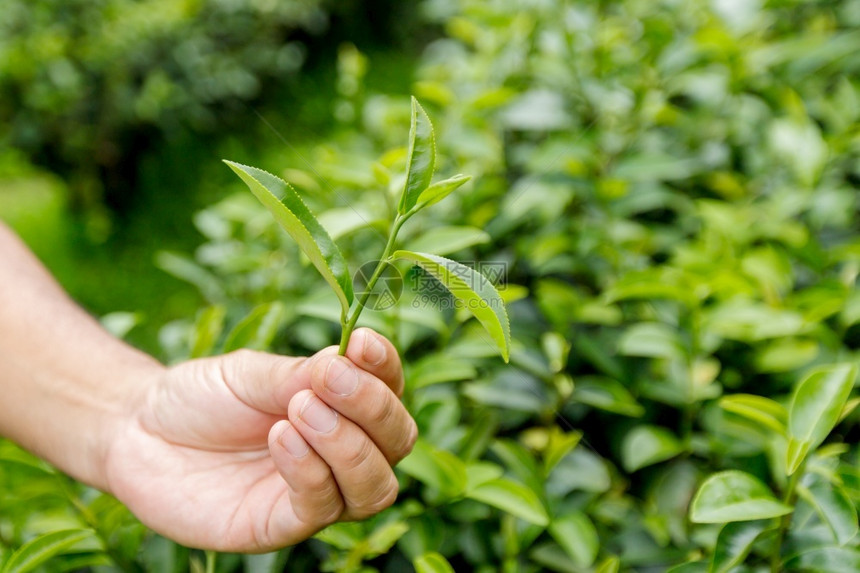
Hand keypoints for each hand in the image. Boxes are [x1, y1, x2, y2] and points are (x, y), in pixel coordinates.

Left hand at [103, 328, 416, 551]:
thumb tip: (349, 362)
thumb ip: (300, 374)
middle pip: (398, 441)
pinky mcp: (280, 524)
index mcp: (341, 406)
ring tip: (300, 410)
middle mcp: (340, 451)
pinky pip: (321, 508)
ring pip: (376, 486)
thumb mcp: (251, 373)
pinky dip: (310, 471)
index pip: (390, 390)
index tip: (361, 342)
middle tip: (326, 380)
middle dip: (372, 407)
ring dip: (349, 446)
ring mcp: (317, 492)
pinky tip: (280, 438)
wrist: (137, 432)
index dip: (386, 369)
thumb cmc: (202, 397)